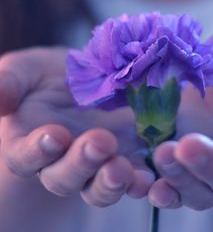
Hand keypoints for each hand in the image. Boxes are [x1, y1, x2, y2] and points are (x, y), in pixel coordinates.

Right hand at [0, 47, 153, 206]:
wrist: (84, 78)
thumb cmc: (48, 76)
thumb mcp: (26, 71)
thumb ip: (9, 83)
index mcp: (32, 143)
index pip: (25, 156)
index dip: (37, 150)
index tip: (54, 134)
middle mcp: (62, 161)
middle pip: (66, 177)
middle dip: (82, 164)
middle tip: (100, 143)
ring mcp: (97, 163)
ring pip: (100, 185)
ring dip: (113, 181)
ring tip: (126, 169)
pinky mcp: (126, 157)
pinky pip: (133, 176)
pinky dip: (142, 179)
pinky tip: (153, 174)